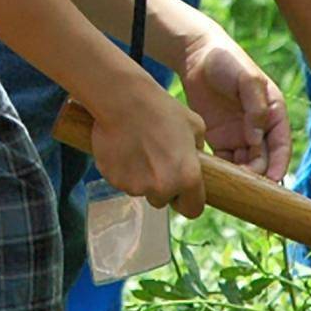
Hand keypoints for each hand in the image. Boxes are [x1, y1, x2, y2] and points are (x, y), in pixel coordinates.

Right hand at [90, 75, 207, 217]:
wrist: (124, 100)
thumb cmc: (161, 109)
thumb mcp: (195, 126)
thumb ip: (197, 150)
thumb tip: (193, 159)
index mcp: (188, 178)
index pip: (193, 210)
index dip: (187, 201)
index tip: (181, 193)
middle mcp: (163, 188)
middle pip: (163, 200)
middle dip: (161, 186)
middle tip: (155, 160)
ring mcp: (136, 186)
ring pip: (140, 190)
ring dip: (140, 178)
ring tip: (137, 149)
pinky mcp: (113, 180)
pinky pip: (121, 181)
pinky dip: (122, 170)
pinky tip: (123, 148)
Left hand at [178, 21, 290, 181]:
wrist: (196, 55)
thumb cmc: (227, 62)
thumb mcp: (247, 79)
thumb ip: (256, 106)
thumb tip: (257, 138)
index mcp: (274, 114)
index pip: (281, 145)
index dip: (280, 164)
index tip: (275, 181)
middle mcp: (259, 128)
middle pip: (264, 160)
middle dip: (258, 175)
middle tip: (246, 184)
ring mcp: (240, 135)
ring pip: (245, 164)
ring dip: (241, 176)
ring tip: (231, 183)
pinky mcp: (220, 138)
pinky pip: (225, 161)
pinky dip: (224, 171)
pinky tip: (217, 176)